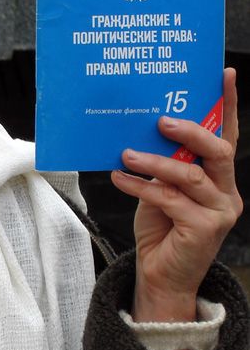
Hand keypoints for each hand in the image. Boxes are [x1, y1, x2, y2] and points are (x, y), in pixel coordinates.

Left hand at [110, 67, 242, 322]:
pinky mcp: (204, 229)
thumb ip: (165, 166)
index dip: (228, 105)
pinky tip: (120, 178)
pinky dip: (141, 186)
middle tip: (161, 120)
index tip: (223, 74)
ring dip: (156, 162)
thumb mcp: (162, 191)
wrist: (160, 276)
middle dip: (191, 131)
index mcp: (221, 179)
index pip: (227, 136)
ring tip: (127, 153)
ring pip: (191, 176)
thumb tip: (147, 132)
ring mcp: (220, 212)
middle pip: (220, 151)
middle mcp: (228, 193)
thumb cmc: (161, 230)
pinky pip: (170, 199)